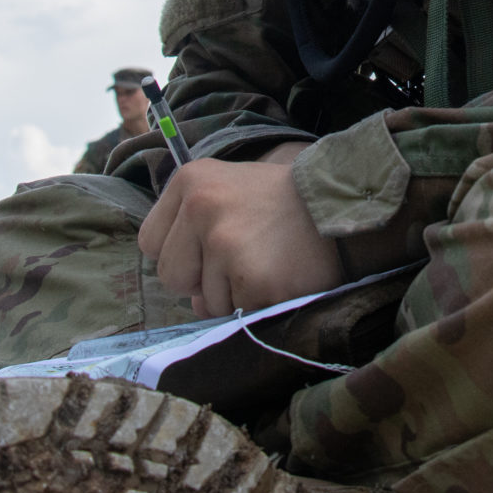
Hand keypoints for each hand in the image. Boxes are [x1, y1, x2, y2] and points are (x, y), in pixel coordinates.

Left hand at [137, 147, 340, 316]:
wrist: (342, 206)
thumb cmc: (283, 202)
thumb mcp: (231, 193)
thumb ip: (197, 236)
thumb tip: (194, 303)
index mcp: (190, 179)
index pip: (149, 242)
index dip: (180, 253)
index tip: (210, 244)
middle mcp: (201, 206)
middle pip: (170, 276)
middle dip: (202, 281)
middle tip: (243, 257)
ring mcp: (226, 243)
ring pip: (206, 302)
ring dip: (235, 294)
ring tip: (269, 262)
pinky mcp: (252, 277)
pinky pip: (239, 313)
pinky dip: (260, 305)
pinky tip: (281, 277)